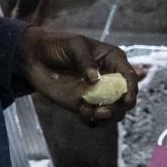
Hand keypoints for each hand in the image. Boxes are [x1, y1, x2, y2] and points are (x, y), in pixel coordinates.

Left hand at [16, 27, 138, 124]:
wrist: (35, 58)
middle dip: (117, 108)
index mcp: (113, 60)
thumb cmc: (57, 45)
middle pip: (125, 99)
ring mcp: (98, 94)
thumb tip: (95, 79)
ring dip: (106, 118)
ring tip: (90, 114)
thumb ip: (85, 61)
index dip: (131, 90)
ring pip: (114, 113)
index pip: (129, 77)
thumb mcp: (74, 46)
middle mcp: (110, 79)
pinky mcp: (85, 105)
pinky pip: (95, 120)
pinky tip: (81, 113)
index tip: (126, 100)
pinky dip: (91, 121)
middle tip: (101, 111)